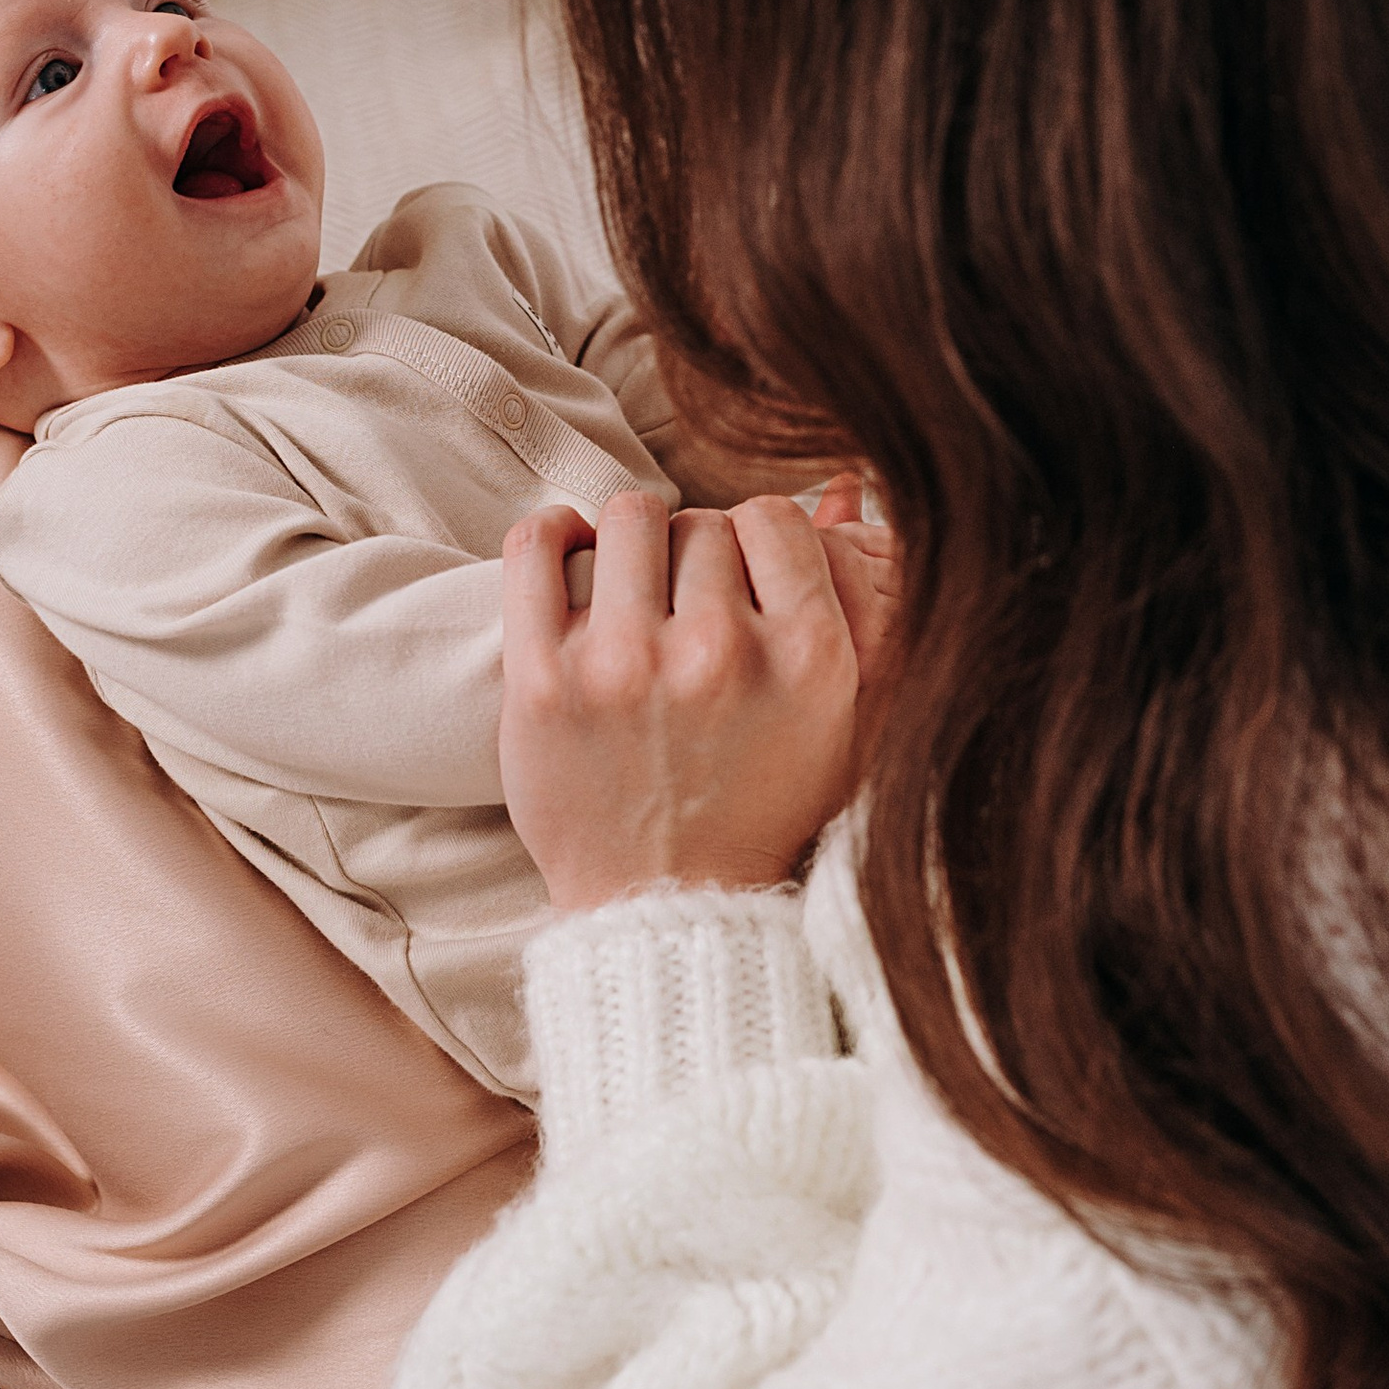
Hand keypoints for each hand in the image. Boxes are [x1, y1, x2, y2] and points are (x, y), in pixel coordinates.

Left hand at [501, 489, 863, 910]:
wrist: (667, 905)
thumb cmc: (757, 810)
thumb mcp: (843, 722)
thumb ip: (852, 611)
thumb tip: (837, 482)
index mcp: (808, 657)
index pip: (773, 519)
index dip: (754, 538)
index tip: (739, 575)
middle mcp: (722, 653)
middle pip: (703, 524)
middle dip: (694, 556)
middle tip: (684, 605)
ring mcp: (626, 664)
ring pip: (630, 518)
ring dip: (632, 538)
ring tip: (632, 579)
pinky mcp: (543, 681)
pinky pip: (537, 546)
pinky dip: (553, 531)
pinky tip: (569, 547)